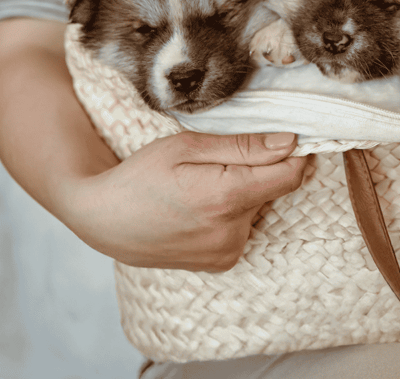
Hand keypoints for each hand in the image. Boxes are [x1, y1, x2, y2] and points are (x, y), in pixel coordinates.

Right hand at [68, 131, 306, 270]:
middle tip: (221, 160)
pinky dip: (234, 211)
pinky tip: (202, 206)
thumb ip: (243, 146)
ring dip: (246, 190)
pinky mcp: (222, 262)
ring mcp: (227, 252)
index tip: (291, 137)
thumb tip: (289, 143)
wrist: (103, 219)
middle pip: (274, 189)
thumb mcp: (188, 146)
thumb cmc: (141, 175)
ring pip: (259, 207)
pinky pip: (245, 226)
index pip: (290, 175)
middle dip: (260, 169)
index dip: (296, 153)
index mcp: (225, 198)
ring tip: (205, 185)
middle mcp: (231, 232)